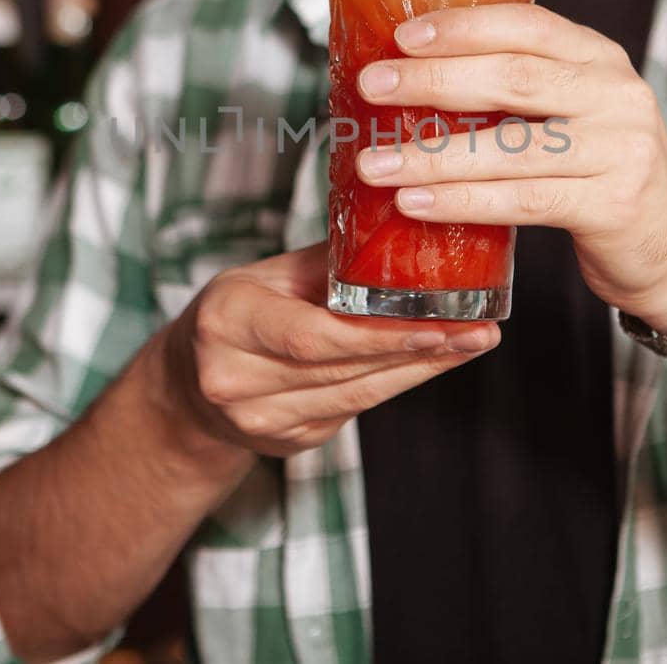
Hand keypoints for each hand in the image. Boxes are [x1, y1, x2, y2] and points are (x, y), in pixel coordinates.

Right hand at [163, 243, 499, 457]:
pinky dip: (397, 384)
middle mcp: (235, 378)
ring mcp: (260, 419)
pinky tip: (433, 363)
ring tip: (471, 345)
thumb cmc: (237, 314)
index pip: (313, 336)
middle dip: (419, 351)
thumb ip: (329, 261)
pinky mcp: (288, 442)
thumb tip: (404, 225)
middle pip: (343, 368)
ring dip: (420, 371)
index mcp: (227, 321)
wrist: (188, 388)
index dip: (379, 337)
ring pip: (357, 396)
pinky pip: (354, 411)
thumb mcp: (265, 275)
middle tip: (478, 331)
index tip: (439, 323)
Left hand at [352, 5, 666, 331]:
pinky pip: (524, 200)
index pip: (527, 25)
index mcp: (599, 58)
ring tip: (375, 163)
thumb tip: (410, 80)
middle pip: (514, 77)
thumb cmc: (599, 174)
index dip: (463, 27)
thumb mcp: (572, 114)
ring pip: (511, 145)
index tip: (402, 36)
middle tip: (372, 87)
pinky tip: (417, 204)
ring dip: (433, 155)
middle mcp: (616, 93)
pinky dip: (463, 201)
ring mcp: (621, 148)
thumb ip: (516, 92)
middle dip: (434, 80)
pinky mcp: (613, 203)